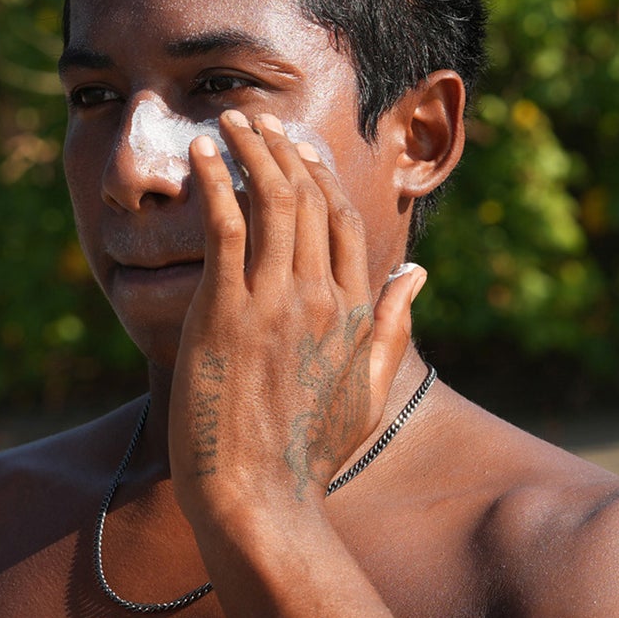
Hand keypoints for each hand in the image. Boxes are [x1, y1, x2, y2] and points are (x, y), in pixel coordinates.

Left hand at [169, 109, 425, 520]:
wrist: (257, 496)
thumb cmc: (307, 456)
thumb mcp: (367, 391)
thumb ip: (393, 326)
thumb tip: (417, 271)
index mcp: (356, 313)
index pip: (344, 222)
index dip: (321, 178)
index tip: (299, 150)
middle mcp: (321, 298)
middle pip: (308, 199)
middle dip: (282, 149)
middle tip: (256, 121)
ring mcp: (274, 303)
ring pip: (270, 202)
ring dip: (249, 151)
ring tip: (228, 122)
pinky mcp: (225, 312)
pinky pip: (223, 227)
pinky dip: (215, 182)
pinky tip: (201, 154)